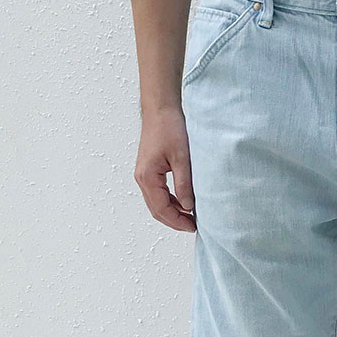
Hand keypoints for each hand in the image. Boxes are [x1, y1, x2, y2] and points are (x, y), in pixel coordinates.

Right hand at [134, 106, 196, 232]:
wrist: (161, 109)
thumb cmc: (169, 127)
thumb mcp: (181, 158)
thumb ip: (184, 184)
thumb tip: (188, 207)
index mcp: (147, 177)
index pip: (161, 208)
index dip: (177, 221)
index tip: (193, 226)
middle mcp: (142, 178)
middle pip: (157, 210)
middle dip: (174, 221)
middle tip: (193, 226)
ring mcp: (145, 175)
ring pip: (157, 203)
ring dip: (172, 213)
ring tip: (190, 217)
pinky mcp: (150, 171)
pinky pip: (158, 193)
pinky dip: (171, 202)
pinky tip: (184, 203)